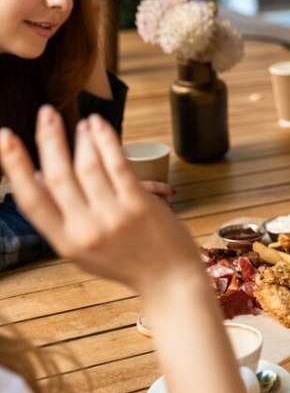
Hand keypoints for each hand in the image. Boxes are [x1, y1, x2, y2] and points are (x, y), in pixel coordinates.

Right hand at [0, 107, 201, 296]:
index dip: (14, 167)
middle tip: (45, 113)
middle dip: (49, 140)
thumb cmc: (128, 261)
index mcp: (66, 243)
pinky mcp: (139, 205)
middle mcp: (86, 230)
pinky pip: (117, 165)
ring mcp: (113, 217)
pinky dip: (106, 141)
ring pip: (88, 166)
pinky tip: (99, 126)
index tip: (5, 138)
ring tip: (81, 122)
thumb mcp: (84, 250)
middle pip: (58, 176)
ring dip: (82, 139)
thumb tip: (37, 178)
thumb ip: (60, 218)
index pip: (31, 200)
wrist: (169, 280)